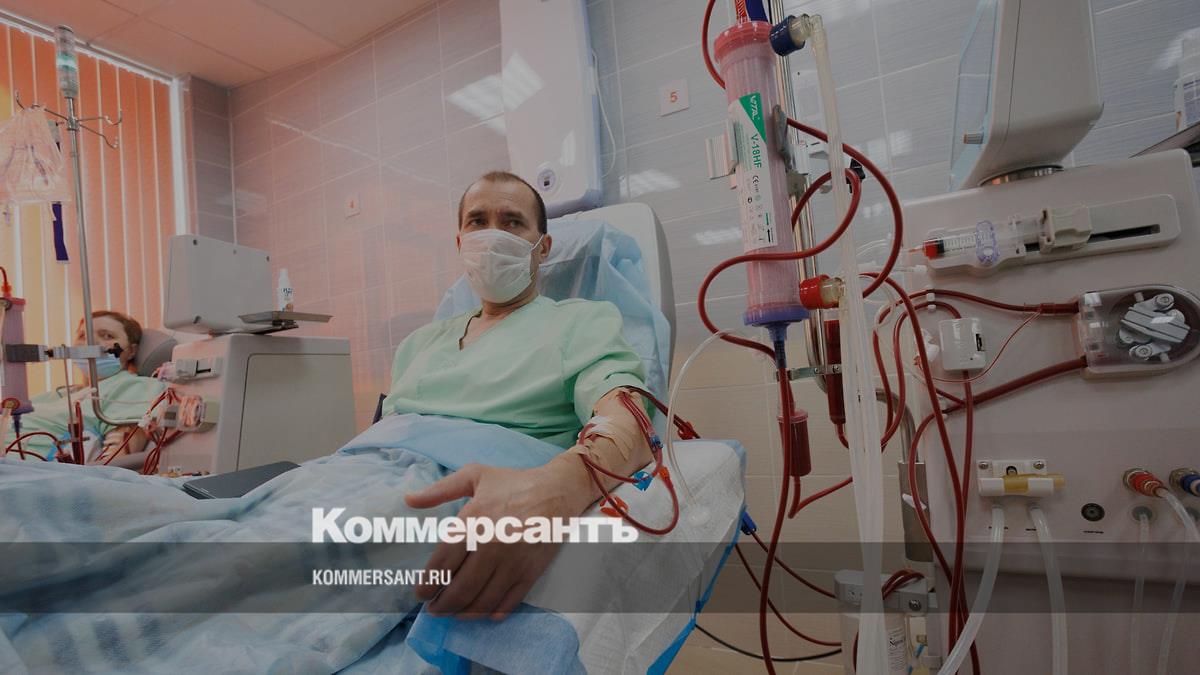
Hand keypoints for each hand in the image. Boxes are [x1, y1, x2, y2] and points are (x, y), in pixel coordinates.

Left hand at [404, 456, 594, 619]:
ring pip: (482, 600)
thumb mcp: (474, 476)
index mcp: (472, 521)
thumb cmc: (513, 482)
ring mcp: (512, 562)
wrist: (557, 491)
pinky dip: (493, 612)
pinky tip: (483, 613)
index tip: (421, 594)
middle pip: (460, 589)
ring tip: (453, 614)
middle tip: (434, 609)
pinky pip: (508, 601)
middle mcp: (490, 545)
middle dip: (442, 605)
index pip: (442, 564)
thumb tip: (408, 500)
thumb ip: (439, 490)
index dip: (427, 584)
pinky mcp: (531, 572)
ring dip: (463, 612)